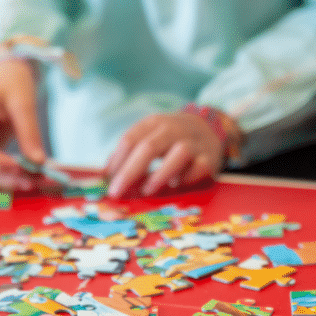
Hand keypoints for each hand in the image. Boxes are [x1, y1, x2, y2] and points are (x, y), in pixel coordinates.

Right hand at [0, 57, 47, 190]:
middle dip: (4, 176)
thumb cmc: (11, 83)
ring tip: (32, 180)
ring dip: (5, 180)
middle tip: (33, 181)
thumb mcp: (24, 103)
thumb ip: (29, 133)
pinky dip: (4, 175)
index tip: (22, 170)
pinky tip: (24, 176)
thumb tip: (39, 163)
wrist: (2, 75)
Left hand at [104, 112, 224, 197]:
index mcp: (154, 123)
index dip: (116, 162)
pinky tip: (176, 185)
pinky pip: (199, 168)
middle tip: (117, 192)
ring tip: (147, 190)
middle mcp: (174, 129)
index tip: (107, 181)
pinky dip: (186, 178)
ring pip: (179, 153)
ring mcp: (194, 143)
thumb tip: (105, 175)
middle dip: (130, 172)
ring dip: (161, 174)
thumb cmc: (171, 139)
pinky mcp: (209, 158)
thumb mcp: (150, 137)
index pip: (130, 140)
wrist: (210, 129)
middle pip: (149, 147)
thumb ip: (129, 154)